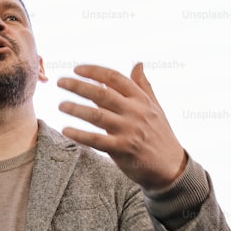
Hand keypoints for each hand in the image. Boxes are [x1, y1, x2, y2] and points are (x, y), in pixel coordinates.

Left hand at [57, 63, 185, 190]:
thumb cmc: (160, 135)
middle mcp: (134, 111)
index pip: (115, 78)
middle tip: (60, 82)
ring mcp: (128, 130)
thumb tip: (138, 64)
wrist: (170, 166)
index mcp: (141, 99)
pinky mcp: (122, 149)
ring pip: (96, 115)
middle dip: (78, 85)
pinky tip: (66, 130)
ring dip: (75, 108)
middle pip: (102, 93)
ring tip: (60, 105)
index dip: (94, 71)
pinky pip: (96, 140)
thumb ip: (143, 86)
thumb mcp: (155, 107)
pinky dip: (80, 134)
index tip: (77, 69)